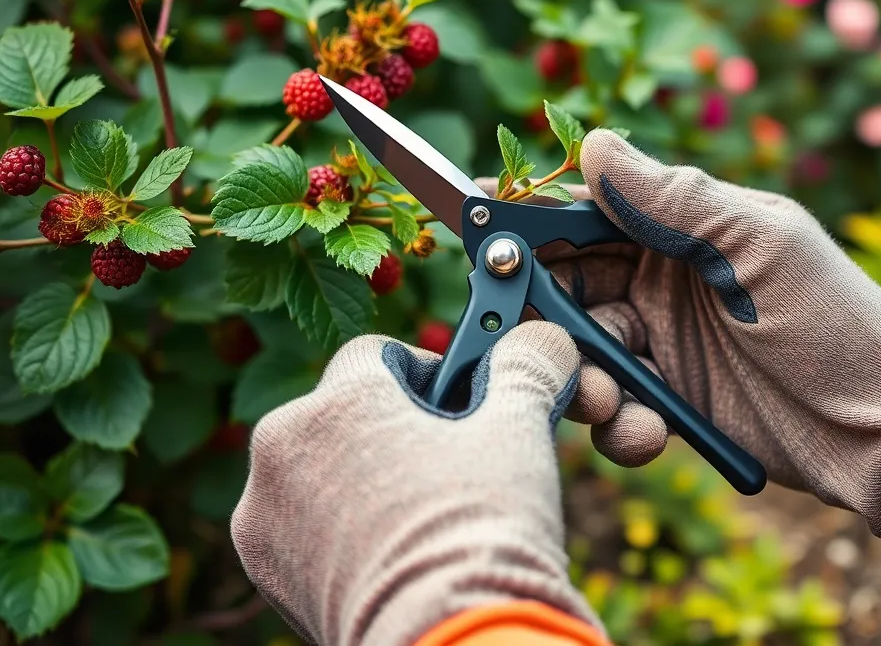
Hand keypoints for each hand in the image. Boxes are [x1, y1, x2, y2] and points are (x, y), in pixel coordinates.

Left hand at [230, 322, 599, 645]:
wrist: (452, 644)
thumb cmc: (482, 530)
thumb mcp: (517, 430)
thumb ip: (526, 366)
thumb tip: (543, 338)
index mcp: (336, 401)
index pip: (376, 354)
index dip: (426, 372)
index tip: (460, 402)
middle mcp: (281, 448)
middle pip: (342, 412)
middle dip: (391, 428)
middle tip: (447, 463)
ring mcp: (264, 514)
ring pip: (320, 467)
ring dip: (362, 476)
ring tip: (420, 516)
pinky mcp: (264, 571)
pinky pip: (303, 523)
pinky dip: (339, 527)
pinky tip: (391, 552)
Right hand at [527, 129, 880, 595]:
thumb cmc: (831, 318)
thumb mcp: (759, 243)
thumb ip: (676, 198)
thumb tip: (591, 146)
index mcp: (679, 231)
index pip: (586, 215)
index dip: (530, 219)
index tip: (477, 221)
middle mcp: (658, 283)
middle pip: (565, 288)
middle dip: (542, 314)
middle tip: (532, 340)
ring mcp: (659, 346)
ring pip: (580, 353)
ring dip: (579, 377)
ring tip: (605, 398)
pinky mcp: (665, 405)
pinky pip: (614, 411)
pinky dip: (618, 424)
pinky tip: (647, 430)